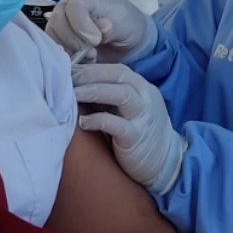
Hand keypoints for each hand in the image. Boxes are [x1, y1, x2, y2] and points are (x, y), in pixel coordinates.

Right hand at [47, 0, 157, 63]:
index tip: (96, 39)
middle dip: (76, 42)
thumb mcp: (124, 23)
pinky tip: (83, 62)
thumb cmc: (126, 24)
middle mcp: (68, 9)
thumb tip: (101, 27)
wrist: (128, 40)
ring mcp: (61, 26)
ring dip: (71, 53)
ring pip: (53, 39)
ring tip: (91, 56)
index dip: (82, 25)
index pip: (74, 6)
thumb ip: (111, 26)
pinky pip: (54, 53)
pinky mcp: (59, 43)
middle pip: (58, 23)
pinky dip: (67, 61)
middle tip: (93, 52)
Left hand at [72, 63, 184, 192]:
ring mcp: (143, 118)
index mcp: (142, 88)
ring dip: (93, 91)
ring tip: (72, 94)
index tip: (69, 71)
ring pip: (121, 94)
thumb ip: (112, 95)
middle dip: (90, 74)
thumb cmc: (139, 134)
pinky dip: (98, 120)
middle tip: (66, 79)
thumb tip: (79, 83)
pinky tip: (82, 122)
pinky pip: (118, 125)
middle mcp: (145, 98)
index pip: (117, 69)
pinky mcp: (136, 139)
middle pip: (119, 75)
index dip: (92, 68)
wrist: (165, 164)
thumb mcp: (130, 109)